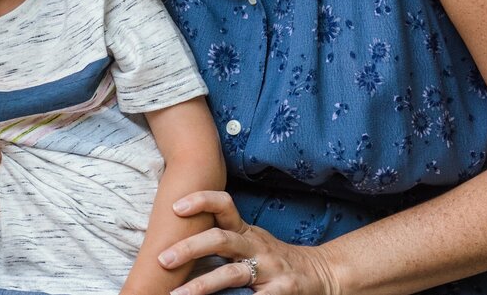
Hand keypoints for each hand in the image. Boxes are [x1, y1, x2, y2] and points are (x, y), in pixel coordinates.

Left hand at [160, 191, 339, 294]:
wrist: (322, 273)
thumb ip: (222, 238)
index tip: (175, 207)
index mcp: (246, 232)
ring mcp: (270, 270)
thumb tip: (177, 241)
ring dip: (202, 285)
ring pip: (232, 274)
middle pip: (221, 239)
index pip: (224, 204)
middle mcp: (256, 246)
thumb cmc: (274, 258)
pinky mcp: (283, 292)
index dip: (201, 200)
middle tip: (163, 259)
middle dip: (190, 247)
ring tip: (177, 294)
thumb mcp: (251, 241)